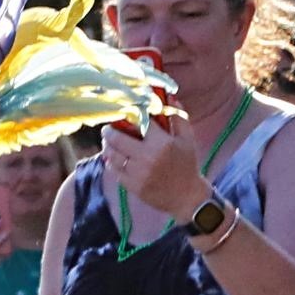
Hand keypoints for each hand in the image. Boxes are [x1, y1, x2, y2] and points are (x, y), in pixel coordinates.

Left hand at [109, 108, 216, 225]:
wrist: (187, 197)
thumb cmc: (187, 165)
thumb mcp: (187, 138)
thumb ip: (177, 116)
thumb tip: (169, 97)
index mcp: (161, 143)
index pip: (138, 122)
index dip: (129, 114)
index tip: (123, 112)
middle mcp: (147, 157)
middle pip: (117, 138)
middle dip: (109, 130)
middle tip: (108, 128)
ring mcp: (137, 173)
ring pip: (111, 155)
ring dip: (107, 145)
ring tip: (108, 141)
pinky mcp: (132, 186)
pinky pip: (114, 170)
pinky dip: (110, 161)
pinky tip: (111, 156)